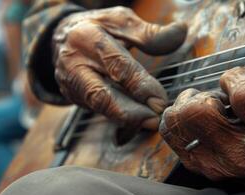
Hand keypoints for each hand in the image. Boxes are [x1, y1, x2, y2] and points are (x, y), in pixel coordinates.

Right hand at [52, 6, 186, 129]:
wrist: (64, 37)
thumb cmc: (98, 27)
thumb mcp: (121, 20)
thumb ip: (149, 32)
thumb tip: (180, 32)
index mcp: (87, 38)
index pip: (116, 65)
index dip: (140, 85)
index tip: (160, 100)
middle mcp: (74, 64)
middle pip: (100, 95)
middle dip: (129, 113)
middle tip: (154, 121)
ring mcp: (71, 83)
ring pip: (99, 107)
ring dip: (126, 119)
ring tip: (149, 123)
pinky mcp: (72, 96)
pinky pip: (97, 110)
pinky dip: (118, 117)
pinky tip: (137, 121)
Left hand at [159, 66, 244, 191]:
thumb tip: (240, 67)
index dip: (238, 78)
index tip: (238, 80)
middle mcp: (239, 157)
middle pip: (198, 109)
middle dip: (207, 95)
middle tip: (220, 99)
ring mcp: (212, 163)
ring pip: (176, 117)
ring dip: (188, 104)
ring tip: (208, 109)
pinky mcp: (194, 164)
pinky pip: (168, 129)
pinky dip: (178, 116)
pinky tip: (195, 120)